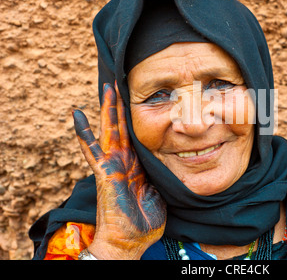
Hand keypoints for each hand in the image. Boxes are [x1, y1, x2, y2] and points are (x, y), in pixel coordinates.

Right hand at [72, 82, 165, 259]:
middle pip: (121, 127)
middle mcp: (123, 160)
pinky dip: (83, 133)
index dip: (134, 117)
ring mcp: (112, 165)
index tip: (137, 98)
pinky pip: (92, 150)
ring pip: (109, 130)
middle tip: (119, 83)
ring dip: (108, 109)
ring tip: (106, 87)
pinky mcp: (104, 172)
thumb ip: (160, 174)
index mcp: (136, 164)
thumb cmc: (144, 221)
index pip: (134, 135)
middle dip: (120, 105)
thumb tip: (171, 162)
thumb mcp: (159, 191)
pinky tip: (77, 115)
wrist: (130, 241)